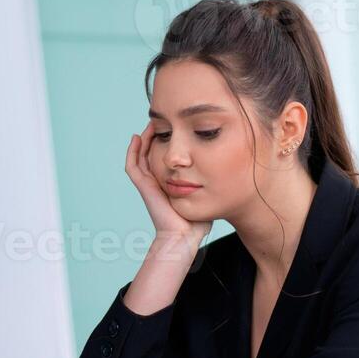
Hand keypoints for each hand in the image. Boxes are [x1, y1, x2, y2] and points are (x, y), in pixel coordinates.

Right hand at [126, 122, 210, 244]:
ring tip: (149, 124)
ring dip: (143, 140)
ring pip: (140, 156)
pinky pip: (133, 166)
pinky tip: (138, 137)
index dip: (166, 142)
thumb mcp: (206, 195)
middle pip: (150, 153)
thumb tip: (226, 169)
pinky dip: (132, 152)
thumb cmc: (197, 222)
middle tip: (160, 120)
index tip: (175, 128)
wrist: (185, 237)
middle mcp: (157, 182)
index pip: (164, 158)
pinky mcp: (144, 187)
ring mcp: (149, 184)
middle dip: (154, 136)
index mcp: (169, 183)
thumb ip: (211, 183)